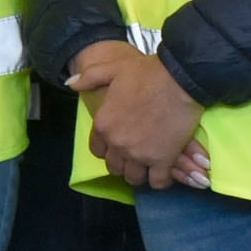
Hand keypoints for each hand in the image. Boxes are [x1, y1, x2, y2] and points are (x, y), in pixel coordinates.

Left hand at [67, 39, 210, 192]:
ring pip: (134, 177)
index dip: (108, 149)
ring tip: (149, 163)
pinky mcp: (163, 160)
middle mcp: (117, 143)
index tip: (119, 144)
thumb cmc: (147, 73)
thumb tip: (70, 83)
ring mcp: (139, 154)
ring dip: (140, 172)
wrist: (180, 78)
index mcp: (103, 124)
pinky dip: (160, 178)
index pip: (97, 151)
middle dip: (123, 162)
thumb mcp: (112, 68)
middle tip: (135, 154)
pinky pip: (157, 182)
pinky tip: (164, 169)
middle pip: (115, 167)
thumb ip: (89, 77)